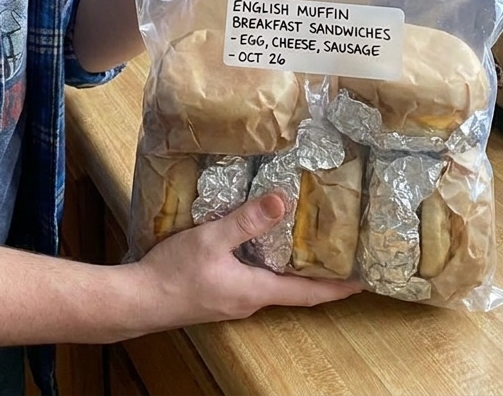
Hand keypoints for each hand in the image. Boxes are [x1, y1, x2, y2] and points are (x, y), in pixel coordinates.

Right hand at [132, 192, 359, 330]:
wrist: (139, 299)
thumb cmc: (175, 273)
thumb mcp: (212, 240)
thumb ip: (247, 221)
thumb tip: (283, 202)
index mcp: (256, 291)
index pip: (308, 293)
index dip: (337, 287)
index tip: (363, 281)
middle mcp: (249, 300)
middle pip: (293, 290)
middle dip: (317, 274)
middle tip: (337, 252)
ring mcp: (233, 299)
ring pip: (271, 283)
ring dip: (290, 267)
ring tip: (305, 243)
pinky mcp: (218, 293)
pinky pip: (252, 279)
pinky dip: (266, 264)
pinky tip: (259, 244)